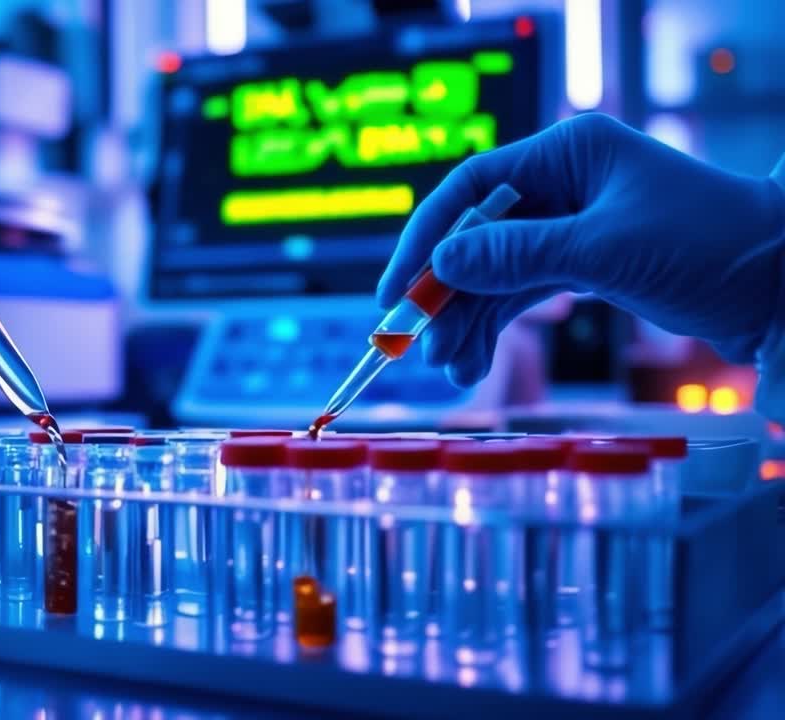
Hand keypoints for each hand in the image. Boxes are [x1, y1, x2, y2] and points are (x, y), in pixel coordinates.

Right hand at [377, 113, 784, 385]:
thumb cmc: (709, 246)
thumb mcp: (605, 250)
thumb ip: (517, 255)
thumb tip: (442, 265)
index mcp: (568, 153)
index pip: (471, 188)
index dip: (427, 240)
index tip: (397, 292)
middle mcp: (563, 183)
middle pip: (476, 237)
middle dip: (446, 295)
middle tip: (421, 347)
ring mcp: (571, 225)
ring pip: (494, 273)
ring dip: (467, 321)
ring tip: (452, 370)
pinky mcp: (584, 263)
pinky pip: (520, 293)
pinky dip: (496, 327)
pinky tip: (476, 363)